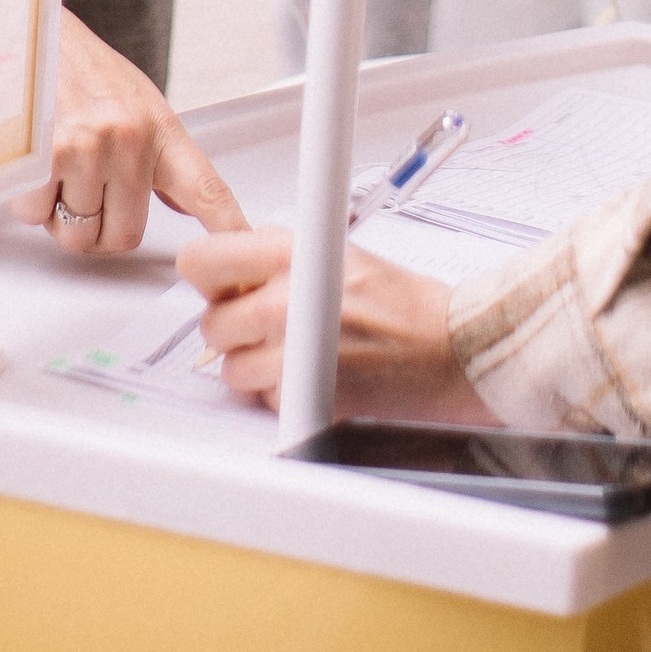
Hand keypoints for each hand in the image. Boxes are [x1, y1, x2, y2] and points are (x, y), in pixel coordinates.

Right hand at [12, 10, 247, 256]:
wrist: (26, 29)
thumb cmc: (78, 66)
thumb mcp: (135, 104)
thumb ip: (160, 159)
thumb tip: (186, 205)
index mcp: (159, 128)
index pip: (207, 188)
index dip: (229, 229)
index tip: (246, 250)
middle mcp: (128, 140)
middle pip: (123, 236)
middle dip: (98, 229)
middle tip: (85, 194)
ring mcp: (85, 148)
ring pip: (77, 234)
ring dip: (60, 218)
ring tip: (56, 175)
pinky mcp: (41, 155)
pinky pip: (36, 215)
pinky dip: (28, 202)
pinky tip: (31, 167)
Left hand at [179, 228, 495, 419]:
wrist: (450, 348)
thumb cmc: (402, 304)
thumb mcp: (336, 251)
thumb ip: (275, 258)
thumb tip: (227, 271)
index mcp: (293, 254)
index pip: (200, 261)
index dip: (209, 276)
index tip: (222, 283)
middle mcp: (287, 302)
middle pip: (211, 322)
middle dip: (234, 327)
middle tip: (269, 324)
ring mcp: (294, 354)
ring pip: (231, 369)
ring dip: (255, 366)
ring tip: (296, 353)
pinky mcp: (306, 399)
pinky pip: (264, 400)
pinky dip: (282, 395)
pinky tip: (314, 376)